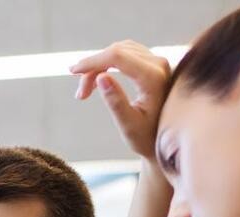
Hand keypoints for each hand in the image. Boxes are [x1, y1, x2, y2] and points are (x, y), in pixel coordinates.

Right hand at [70, 41, 172, 160]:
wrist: (167, 142)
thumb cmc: (147, 139)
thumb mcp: (129, 125)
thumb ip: (116, 101)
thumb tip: (100, 77)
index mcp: (153, 78)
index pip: (117, 56)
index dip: (92, 61)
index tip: (72, 71)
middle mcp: (159, 64)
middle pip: (116, 52)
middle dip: (93, 68)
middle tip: (80, 94)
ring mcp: (158, 62)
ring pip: (120, 51)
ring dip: (99, 66)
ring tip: (86, 90)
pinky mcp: (154, 64)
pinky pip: (126, 54)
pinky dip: (109, 63)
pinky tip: (99, 79)